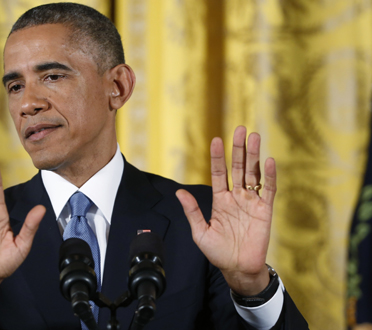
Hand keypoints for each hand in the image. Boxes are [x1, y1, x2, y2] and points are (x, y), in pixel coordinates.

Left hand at [176, 126, 274, 295]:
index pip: (219, 173)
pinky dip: (269, 176)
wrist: (237, 269)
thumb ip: (192, 211)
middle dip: (239, 149)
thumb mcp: (200, 232)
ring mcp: (251, 202)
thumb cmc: (218, 252)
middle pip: (238, 167)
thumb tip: (179, 192)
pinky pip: (268, 190)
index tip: (216, 140)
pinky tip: (268, 161)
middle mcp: (236, 197)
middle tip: (240, 129)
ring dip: (254, 156)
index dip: (218, 157)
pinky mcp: (265, 211)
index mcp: (220, 200)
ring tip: (254, 137)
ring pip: (253, 174)